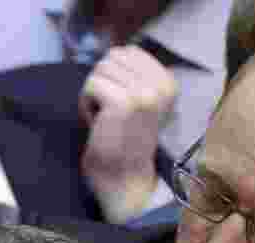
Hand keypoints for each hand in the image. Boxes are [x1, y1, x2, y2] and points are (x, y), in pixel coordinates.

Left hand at [79, 45, 176, 222]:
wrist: (125, 179)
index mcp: (168, 82)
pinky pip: (91, 85)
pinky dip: (86, 104)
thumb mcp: (140, 100)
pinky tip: (97, 124)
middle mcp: (160, 85)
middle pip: (112, 57)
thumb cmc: (126, 142)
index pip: (128, 51)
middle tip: (109, 112)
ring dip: (94, 94)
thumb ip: (134, 75)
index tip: (120, 105)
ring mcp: (142, 93)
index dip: (115, 75)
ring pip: (100, 69)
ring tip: (105, 119)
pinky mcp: (122, 102)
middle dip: (103, 82)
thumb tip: (114, 53)